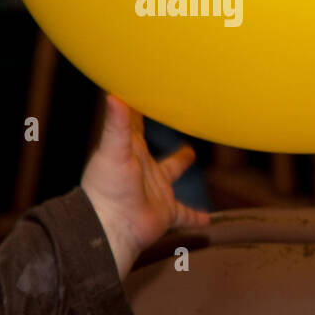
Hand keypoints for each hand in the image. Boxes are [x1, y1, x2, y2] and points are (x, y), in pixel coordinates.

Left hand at [80, 94, 210, 279]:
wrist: (111, 229)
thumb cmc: (106, 189)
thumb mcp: (113, 151)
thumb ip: (117, 124)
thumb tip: (114, 94)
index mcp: (131, 150)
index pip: (133, 121)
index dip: (138, 104)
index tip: (148, 85)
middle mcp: (143, 168)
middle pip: (153, 143)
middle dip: (159, 129)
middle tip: (173, 113)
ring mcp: (155, 190)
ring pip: (170, 174)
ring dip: (179, 164)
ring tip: (189, 154)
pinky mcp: (166, 212)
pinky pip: (185, 214)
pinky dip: (196, 217)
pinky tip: (208, 220)